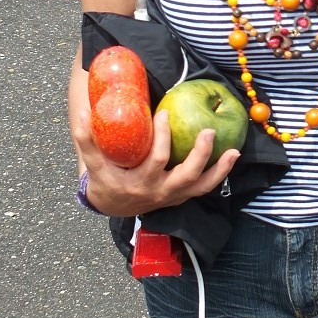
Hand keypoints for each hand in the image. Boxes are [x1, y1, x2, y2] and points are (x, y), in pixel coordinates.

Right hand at [74, 107, 239, 216]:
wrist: (112, 205)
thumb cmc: (104, 179)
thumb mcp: (93, 163)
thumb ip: (87, 138)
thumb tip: (83, 111)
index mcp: (140, 182)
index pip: (156, 159)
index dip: (162, 137)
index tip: (164, 114)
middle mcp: (160, 192)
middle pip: (186, 175)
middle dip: (200, 154)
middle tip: (208, 131)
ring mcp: (174, 196)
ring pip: (202, 186)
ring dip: (219, 169)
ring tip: (234, 150)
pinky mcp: (182, 196)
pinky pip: (204, 188)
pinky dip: (219, 174)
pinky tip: (231, 156)